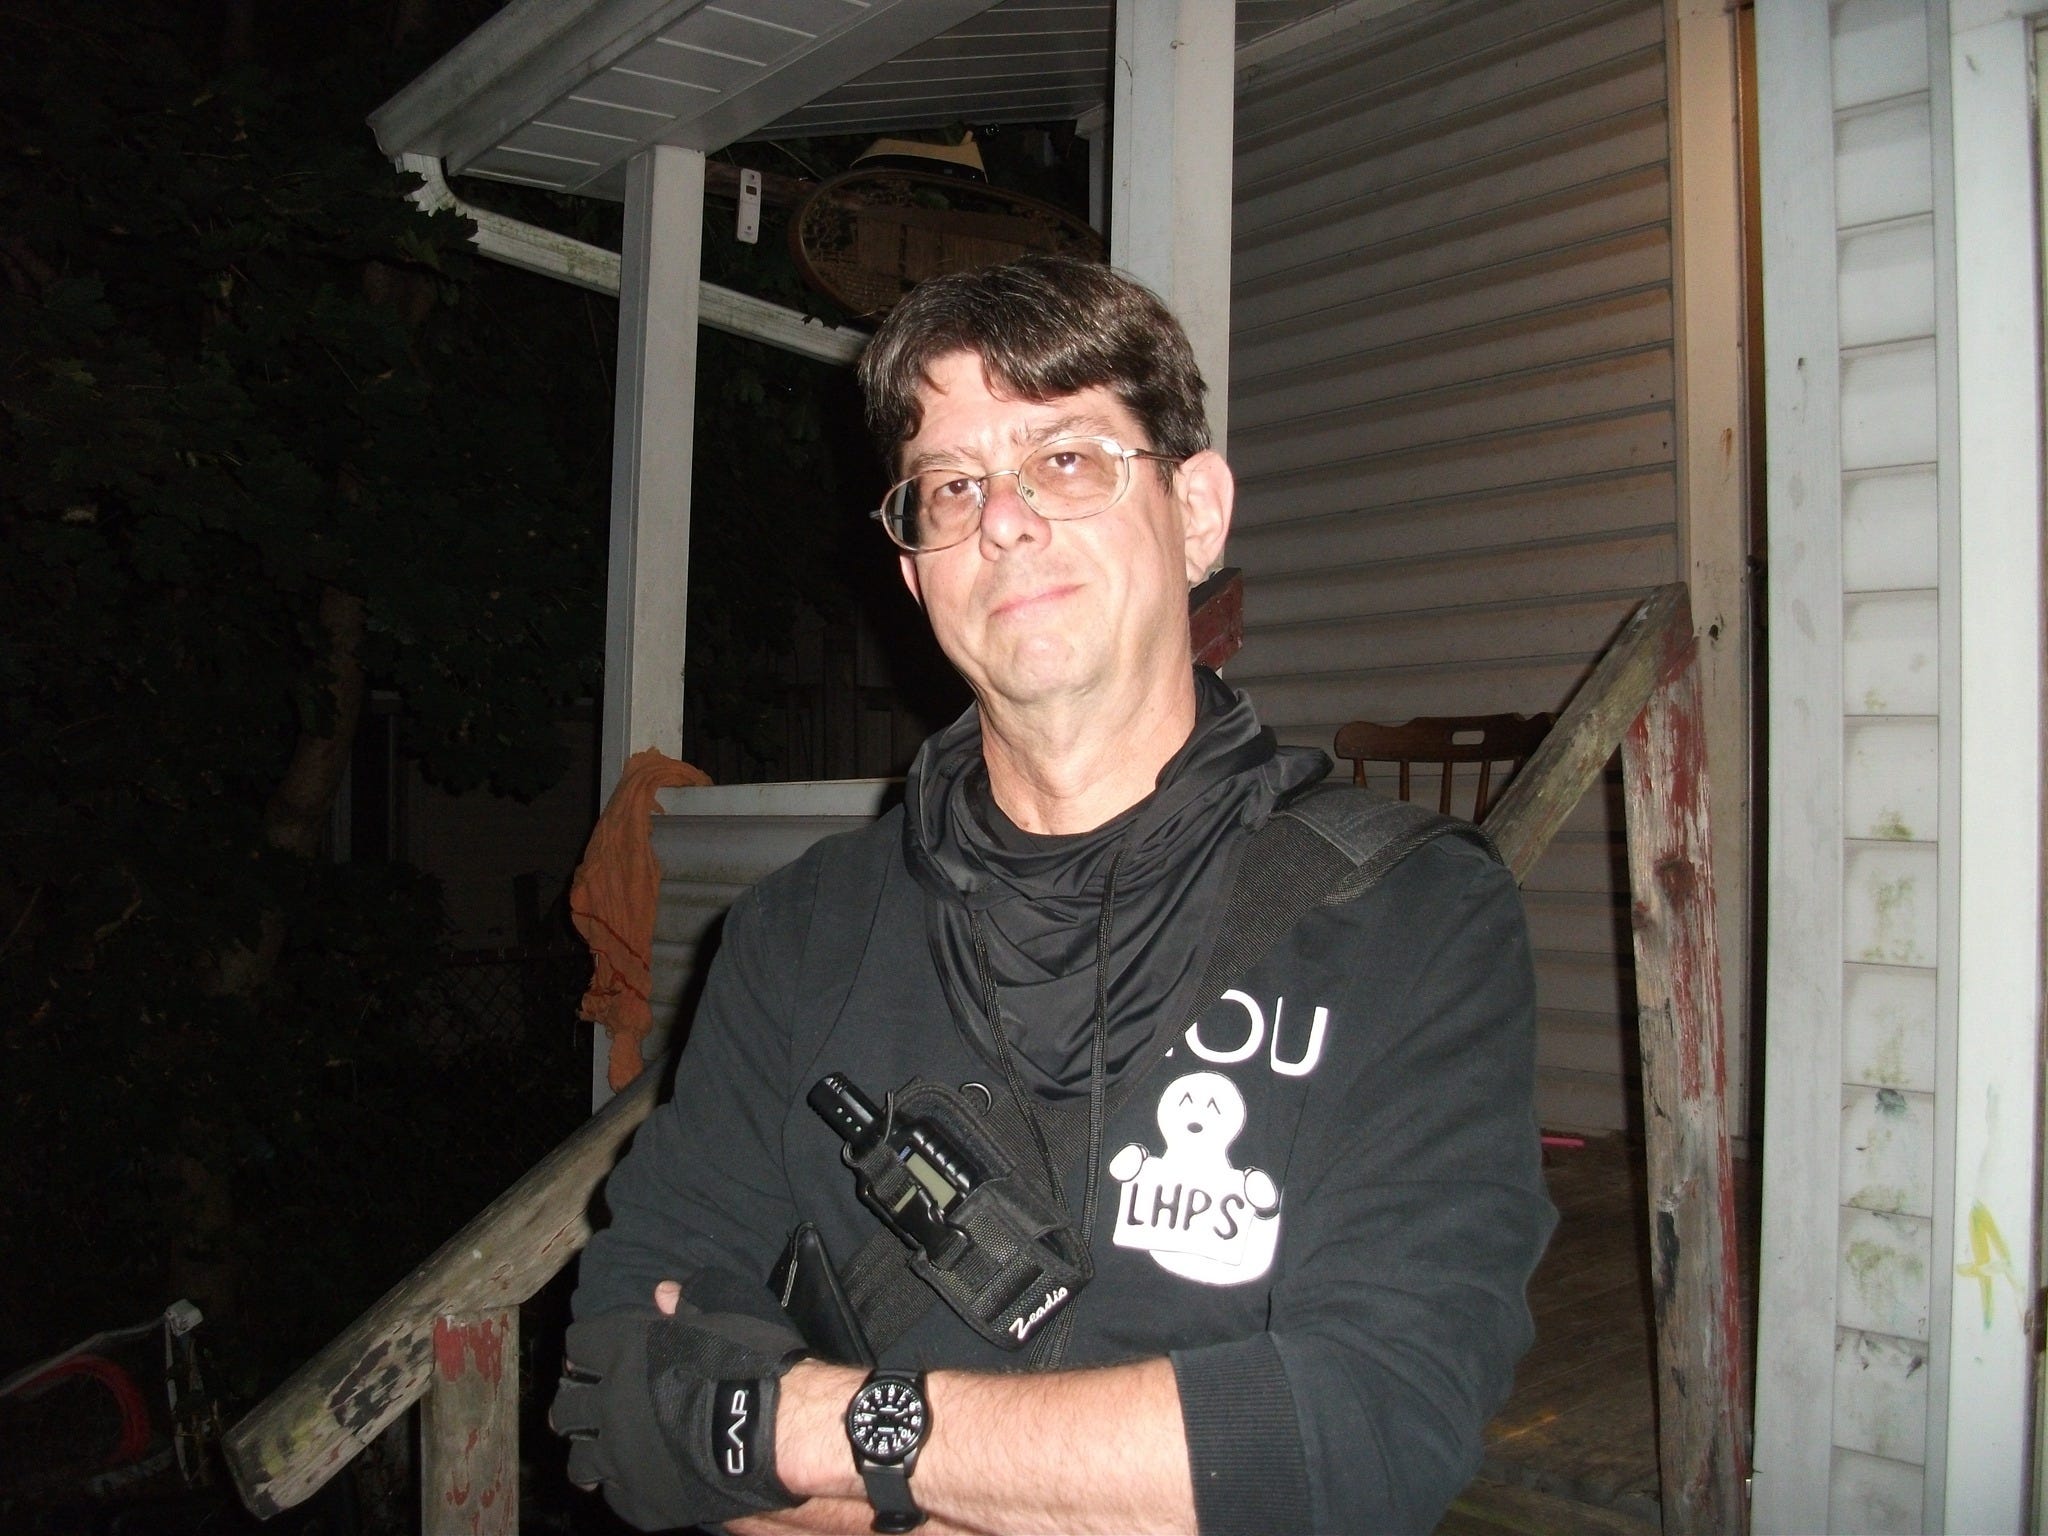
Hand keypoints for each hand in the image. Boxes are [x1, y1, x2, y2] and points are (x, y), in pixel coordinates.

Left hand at [551, 1303, 807, 1531]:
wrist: (769, 1430)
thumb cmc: (751, 1362)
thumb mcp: (726, 1306)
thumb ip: (690, 1297)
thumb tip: (663, 1294)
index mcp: (624, 1353)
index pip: (580, 1344)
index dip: (587, 1347)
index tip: (592, 1353)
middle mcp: (610, 1406)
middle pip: (566, 1407)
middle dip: (572, 1403)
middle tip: (583, 1404)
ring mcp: (621, 1459)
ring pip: (580, 1462)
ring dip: (588, 1453)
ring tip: (598, 1454)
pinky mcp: (641, 1499)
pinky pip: (617, 1496)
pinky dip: (623, 1486)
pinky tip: (636, 1478)